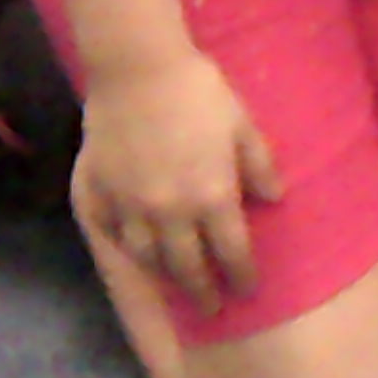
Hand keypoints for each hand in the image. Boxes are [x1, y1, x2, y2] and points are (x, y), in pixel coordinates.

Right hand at [74, 49, 278, 309]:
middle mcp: (171, 213)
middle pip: (188, 267)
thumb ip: (259, 165)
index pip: (231, 252)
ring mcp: (132, 208)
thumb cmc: (199, 92)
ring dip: (164, 278)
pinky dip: (125, 249)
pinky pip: (113, 234)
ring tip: (174, 286)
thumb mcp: (242, 125)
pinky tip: (133, 254)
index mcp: (212, 197)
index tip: (248, 290)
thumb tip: (276, 199)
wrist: (138, 70)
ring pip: (147, 259)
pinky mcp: (102, 195)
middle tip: (211, 307)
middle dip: (202, 292)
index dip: (241, 275)